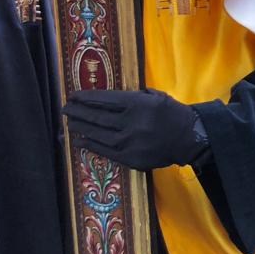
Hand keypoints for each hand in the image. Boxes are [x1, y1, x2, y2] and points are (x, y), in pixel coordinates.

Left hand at [64, 88, 206, 170]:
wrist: (189, 139)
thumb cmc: (173, 114)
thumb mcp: (157, 97)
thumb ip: (136, 96)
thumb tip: (112, 97)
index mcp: (139, 104)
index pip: (105, 99)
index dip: (87, 97)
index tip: (73, 95)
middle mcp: (131, 123)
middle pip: (98, 117)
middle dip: (78, 112)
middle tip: (65, 108)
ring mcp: (129, 142)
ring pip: (98, 134)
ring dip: (81, 127)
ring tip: (69, 122)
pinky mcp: (130, 158)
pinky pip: (105, 151)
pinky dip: (90, 145)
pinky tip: (80, 140)